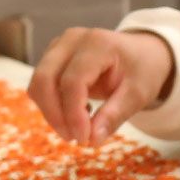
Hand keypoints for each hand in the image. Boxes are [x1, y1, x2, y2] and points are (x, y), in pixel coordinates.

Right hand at [28, 28, 175, 145]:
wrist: (141, 53)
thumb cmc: (142, 70)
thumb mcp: (138, 94)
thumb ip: (115, 115)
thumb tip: (92, 140)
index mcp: (98, 43)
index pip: (73, 81)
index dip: (74, 114)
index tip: (84, 139)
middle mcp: (72, 40)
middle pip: (45, 79)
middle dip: (55, 115)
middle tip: (75, 139)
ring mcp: (59, 46)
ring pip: (38, 83)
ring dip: (51, 112)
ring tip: (78, 127)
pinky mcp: (52, 56)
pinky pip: (40, 85)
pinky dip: (52, 105)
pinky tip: (77, 112)